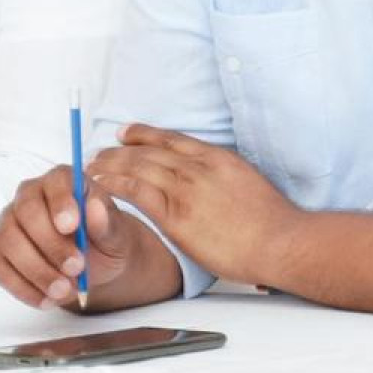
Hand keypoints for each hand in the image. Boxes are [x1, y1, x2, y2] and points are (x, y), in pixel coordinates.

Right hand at [0, 166, 140, 309]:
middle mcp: (30, 196)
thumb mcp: (116, 236)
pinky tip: (46, 300)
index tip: (72, 226)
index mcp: (63, 181)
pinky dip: (22, 287)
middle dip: (51, 244)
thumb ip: (107, 223)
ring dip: (37, 270)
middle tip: (77, 268)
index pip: (56, 181)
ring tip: (65, 290)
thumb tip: (95, 207)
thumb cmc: (104, 240)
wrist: (93, 264)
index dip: (61, 202)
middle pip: (27, 211)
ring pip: (9, 240)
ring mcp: (9, 222)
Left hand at [87, 125, 299, 284]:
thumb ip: (226, 179)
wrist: (280, 240)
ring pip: (139, 167)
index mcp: (218, 158)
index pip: (173, 139)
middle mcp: (199, 167)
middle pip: (150, 151)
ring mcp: (187, 190)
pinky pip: (138, 192)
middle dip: (120, 149)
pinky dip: (116, 185)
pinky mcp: (177, 215)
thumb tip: (216, 184)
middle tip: (100, 151)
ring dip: (111, 165)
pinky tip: (101, 185)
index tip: (126, 132)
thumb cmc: (272, 222)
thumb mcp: (249, 185)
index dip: (145, 134)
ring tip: (92, 167)